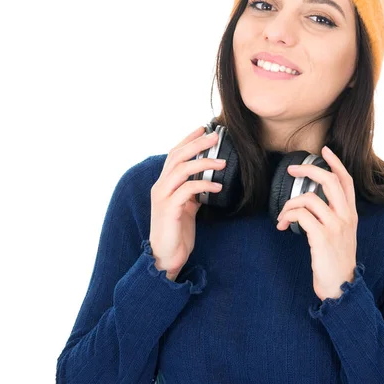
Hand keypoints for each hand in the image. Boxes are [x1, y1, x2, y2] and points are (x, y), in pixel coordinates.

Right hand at [149, 126, 225, 280]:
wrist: (166, 256)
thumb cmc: (177, 231)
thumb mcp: (187, 207)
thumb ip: (192, 192)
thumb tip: (208, 179)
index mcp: (164, 184)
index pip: (174, 154)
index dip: (188, 139)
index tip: (203, 128)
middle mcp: (160, 186)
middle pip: (177, 156)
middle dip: (197, 143)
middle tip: (215, 136)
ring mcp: (163, 197)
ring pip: (182, 170)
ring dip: (204, 163)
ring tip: (223, 162)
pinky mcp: (170, 209)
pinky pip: (188, 190)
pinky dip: (204, 185)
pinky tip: (218, 185)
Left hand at [276, 145, 357, 300]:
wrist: (341, 287)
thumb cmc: (336, 261)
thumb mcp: (341, 234)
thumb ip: (333, 216)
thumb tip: (311, 202)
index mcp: (351, 214)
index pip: (346, 180)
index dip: (336, 163)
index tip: (324, 150)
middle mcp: (346, 216)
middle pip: (329, 181)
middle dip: (309, 170)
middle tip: (292, 169)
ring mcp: (336, 226)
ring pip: (309, 198)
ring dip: (289, 204)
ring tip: (282, 215)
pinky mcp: (322, 237)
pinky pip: (301, 215)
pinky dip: (288, 216)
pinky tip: (283, 225)